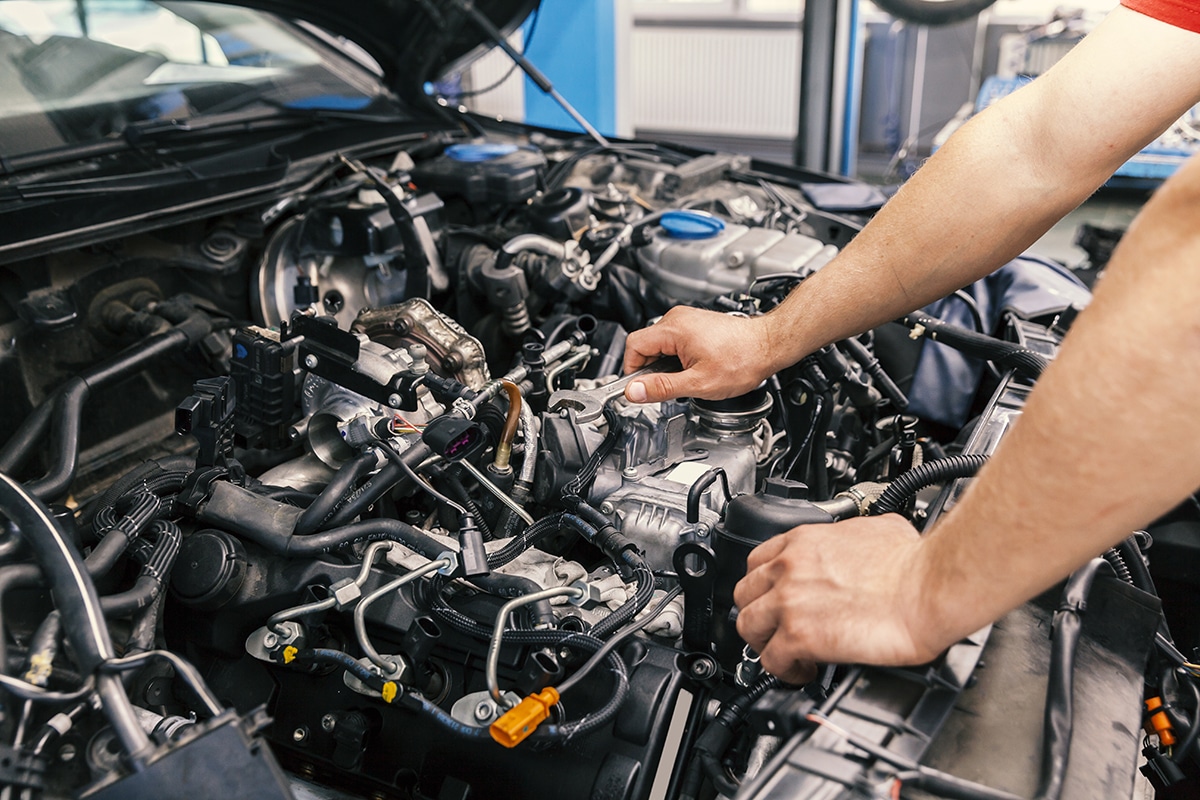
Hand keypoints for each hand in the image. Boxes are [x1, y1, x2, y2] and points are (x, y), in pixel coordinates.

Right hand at [622, 307, 777, 402]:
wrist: (768, 346)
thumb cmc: (742, 360)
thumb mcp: (698, 383)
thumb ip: (662, 388)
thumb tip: (634, 392)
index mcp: (674, 329)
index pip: (634, 346)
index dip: (633, 370)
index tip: (640, 387)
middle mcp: (677, 319)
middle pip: (645, 345)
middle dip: (651, 369)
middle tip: (667, 387)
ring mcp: (687, 319)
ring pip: (659, 345)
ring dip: (665, 365)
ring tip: (686, 377)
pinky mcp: (695, 324)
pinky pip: (673, 342)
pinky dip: (676, 358)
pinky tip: (694, 369)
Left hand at [733, 515, 947, 683]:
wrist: (928, 588)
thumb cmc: (914, 562)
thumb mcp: (877, 528)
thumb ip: (853, 537)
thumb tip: (864, 543)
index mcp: (804, 542)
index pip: (758, 562)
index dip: (765, 585)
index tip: (774, 598)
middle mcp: (789, 569)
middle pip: (744, 594)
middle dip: (759, 614)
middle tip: (776, 628)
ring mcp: (790, 602)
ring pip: (748, 627)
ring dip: (765, 644)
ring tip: (786, 654)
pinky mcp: (800, 636)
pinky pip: (772, 661)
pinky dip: (785, 671)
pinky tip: (805, 671)